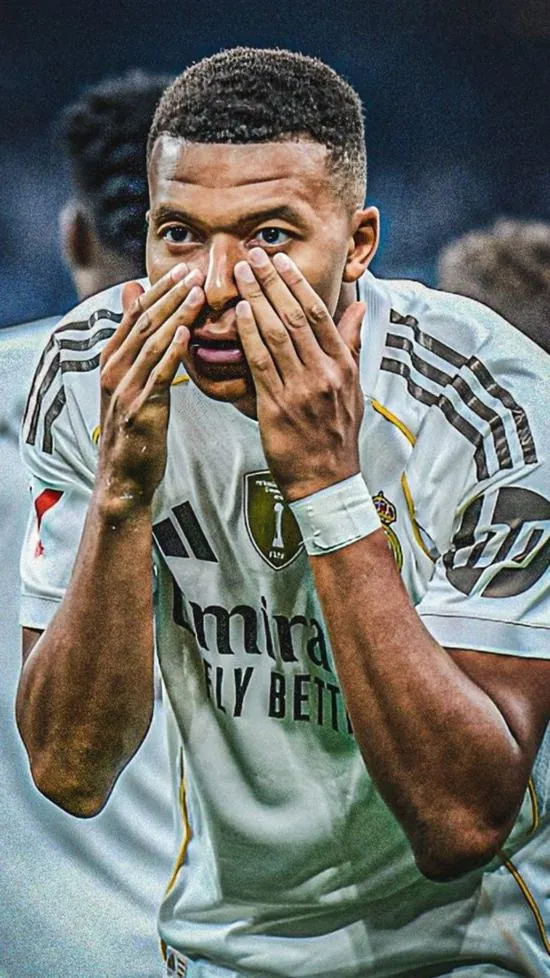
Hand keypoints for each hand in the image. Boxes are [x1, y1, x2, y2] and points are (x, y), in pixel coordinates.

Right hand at [97, 264, 204, 511]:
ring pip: (151, 342)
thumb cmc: (134, 427)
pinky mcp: (139, 409)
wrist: (123, 475)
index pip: (136, 313)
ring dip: (176, 315)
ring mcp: (124, 388)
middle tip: (195, 271)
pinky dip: (172, 352)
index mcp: (111, 358)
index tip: (185, 269)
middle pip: (143, 321)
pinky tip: (189, 334)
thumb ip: (137, 344)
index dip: (160, 289)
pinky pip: (158, 374)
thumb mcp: (130, 382)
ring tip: (198, 292)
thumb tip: (136, 299)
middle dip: (170, 294)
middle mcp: (113, 368)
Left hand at [234, 249, 364, 500]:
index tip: (279, 260)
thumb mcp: (353, 387)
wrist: (327, 479)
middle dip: (271, 282)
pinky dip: (249, 334)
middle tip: (252, 255)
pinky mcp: (278, 407)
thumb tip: (360, 309)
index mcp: (343, 366)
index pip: (318, 313)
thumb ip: (351, 345)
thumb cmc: (336, 432)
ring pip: (276, 334)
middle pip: (295, 316)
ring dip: (256, 299)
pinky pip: (261, 363)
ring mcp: (301, 390)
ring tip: (240, 275)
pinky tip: (239, 314)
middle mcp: (324, 373)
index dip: (296, 282)